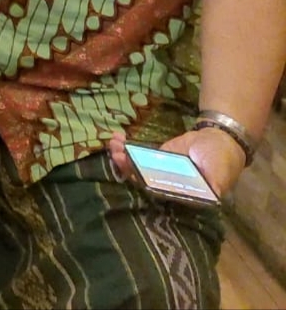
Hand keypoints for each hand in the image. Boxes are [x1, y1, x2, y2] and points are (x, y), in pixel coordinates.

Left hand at [108, 129, 245, 199]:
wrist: (216, 141)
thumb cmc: (222, 161)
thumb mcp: (221, 172)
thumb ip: (216, 184)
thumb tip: (214, 197)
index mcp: (181, 196)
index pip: (159, 194)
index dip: (144, 184)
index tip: (133, 174)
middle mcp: (166, 188)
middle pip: (141, 181)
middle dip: (126, 168)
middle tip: (117, 156)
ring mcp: (157, 173)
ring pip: (135, 169)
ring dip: (122, 157)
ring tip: (114, 144)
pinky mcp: (153, 159)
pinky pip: (136, 156)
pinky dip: (125, 148)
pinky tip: (117, 138)